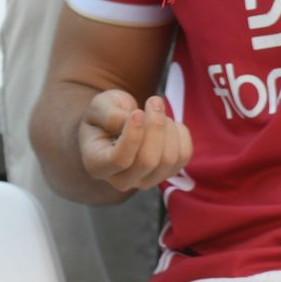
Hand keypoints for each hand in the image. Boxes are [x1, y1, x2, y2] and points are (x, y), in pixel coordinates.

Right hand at [78, 90, 192, 192]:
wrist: (115, 124)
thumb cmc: (103, 116)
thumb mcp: (98, 107)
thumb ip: (111, 115)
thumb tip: (136, 122)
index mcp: (97, 165)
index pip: (120, 159)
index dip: (133, 136)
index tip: (137, 111)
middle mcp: (121, 180)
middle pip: (148, 161)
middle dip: (155, 127)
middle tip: (153, 101)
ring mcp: (146, 181)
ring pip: (168, 160)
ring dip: (168, 127)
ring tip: (156, 111)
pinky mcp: (167, 174)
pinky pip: (184, 156)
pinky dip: (181, 133)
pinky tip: (168, 123)